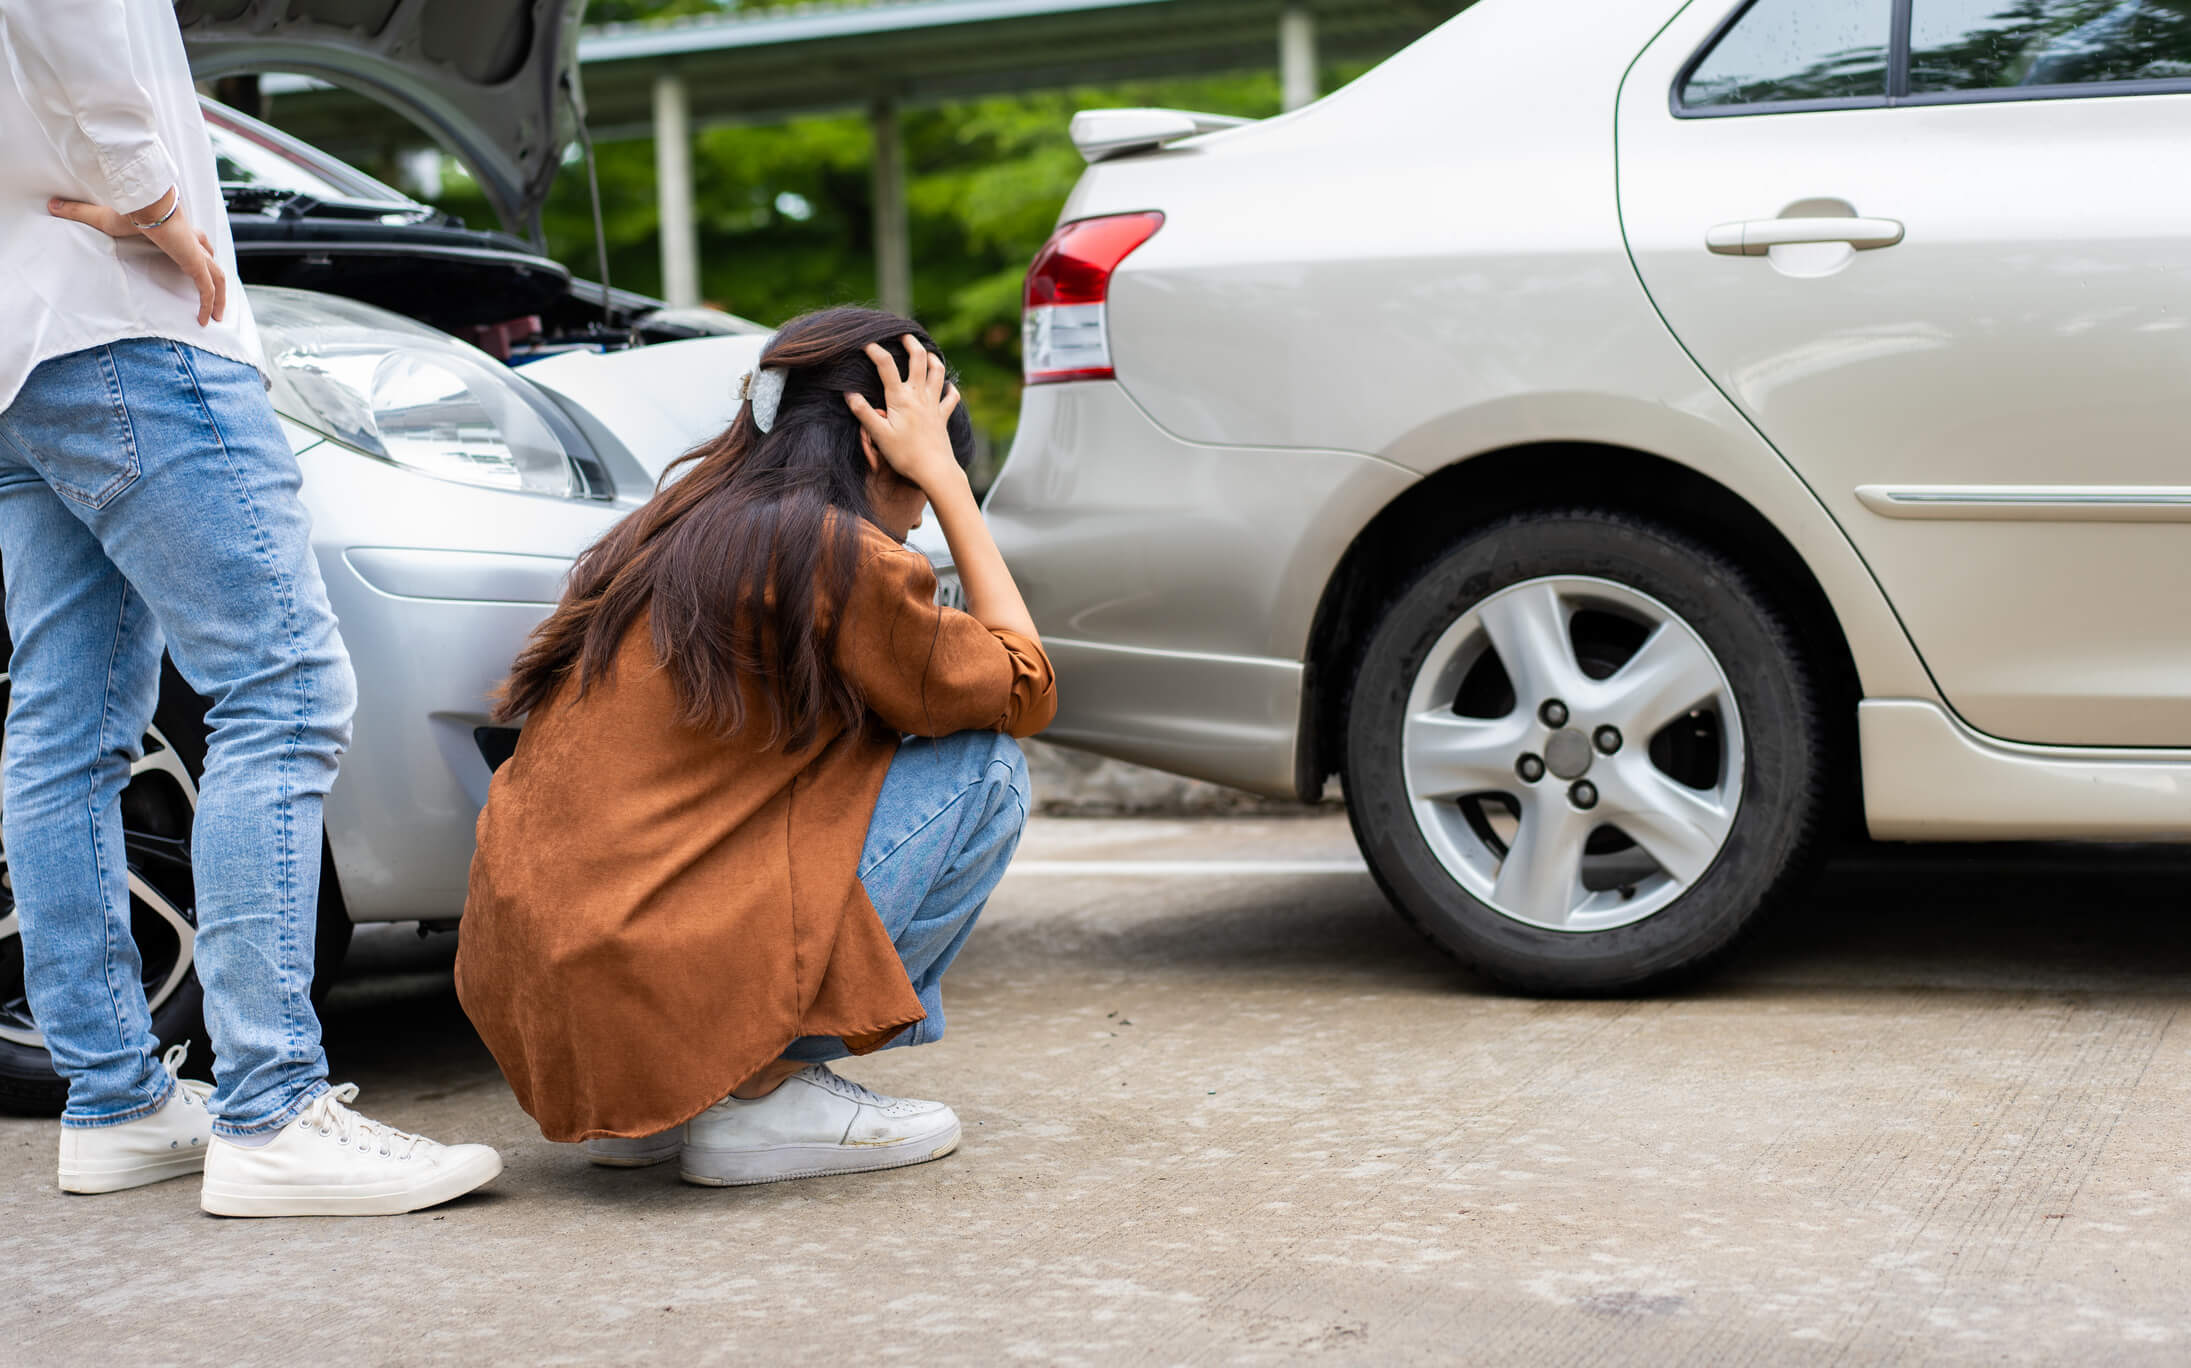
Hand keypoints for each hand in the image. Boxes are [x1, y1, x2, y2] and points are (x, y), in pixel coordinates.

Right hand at [48, 190, 226, 326]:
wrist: (145, 203)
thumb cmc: (129, 208)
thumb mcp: (101, 217)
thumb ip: (79, 213)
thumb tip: (52, 205)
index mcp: (175, 230)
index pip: (193, 242)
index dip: (197, 254)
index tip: (193, 266)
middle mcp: (191, 240)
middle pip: (211, 259)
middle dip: (214, 276)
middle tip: (214, 297)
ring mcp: (196, 252)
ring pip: (217, 277)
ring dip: (219, 297)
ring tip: (216, 318)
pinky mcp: (195, 262)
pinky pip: (208, 288)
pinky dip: (209, 303)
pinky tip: (206, 320)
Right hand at [844, 335, 963, 495]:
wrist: (935, 471)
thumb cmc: (905, 455)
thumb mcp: (879, 435)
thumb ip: (864, 412)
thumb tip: (849, 393)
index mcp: (900, 398)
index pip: (886, 366)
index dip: (875, 350)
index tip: (865, 343)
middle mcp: (919, 396)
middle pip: (919, 359)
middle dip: (910, 342)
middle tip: (903, 334)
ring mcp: (934, 405)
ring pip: (938, 373)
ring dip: (933, 359)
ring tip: (926, 353)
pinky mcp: (943, 417)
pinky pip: (951, 398)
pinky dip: (950, 389)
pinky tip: (948, 387)